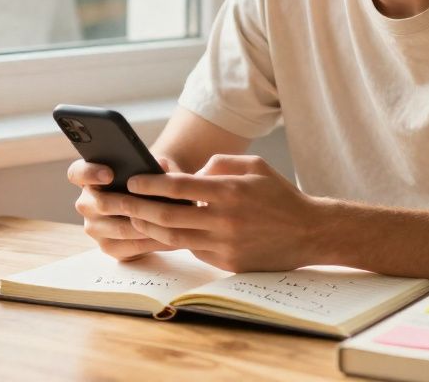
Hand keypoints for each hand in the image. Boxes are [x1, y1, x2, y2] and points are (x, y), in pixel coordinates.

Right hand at [69, 155, 184, 260]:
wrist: (154, 208)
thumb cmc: (148, 184)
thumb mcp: (152, 171)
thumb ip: (155, 164)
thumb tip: (163, 165)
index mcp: (89, 179)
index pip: (77, 173)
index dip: (90, 173)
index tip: (110, 174)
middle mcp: (86, 203)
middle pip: (100, 204)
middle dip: (126, 203)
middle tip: (146, 203)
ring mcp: (94, 227)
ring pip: (118, 228)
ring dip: (142, 224)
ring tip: (164, 221)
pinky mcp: (108, 247)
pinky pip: (129, 246)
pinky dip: (150, 241)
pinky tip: (167, 236)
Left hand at [111, 154, 326, 272]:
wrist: (309, 232)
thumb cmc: (278, 194)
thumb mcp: (252, 166)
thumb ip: (218, 164)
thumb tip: (189, 176)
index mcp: (229, 192)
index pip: (179, 188)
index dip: (151, 184)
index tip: (132, 181)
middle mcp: (224, 220)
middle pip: (168, 217)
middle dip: (138, 208)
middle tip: (120, 202)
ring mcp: (225, 245)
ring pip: (174, 238)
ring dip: (150, 228)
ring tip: (133, 218)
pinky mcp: (227, 264)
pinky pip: (193, 250)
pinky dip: (177, 240)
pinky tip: (163, 232)